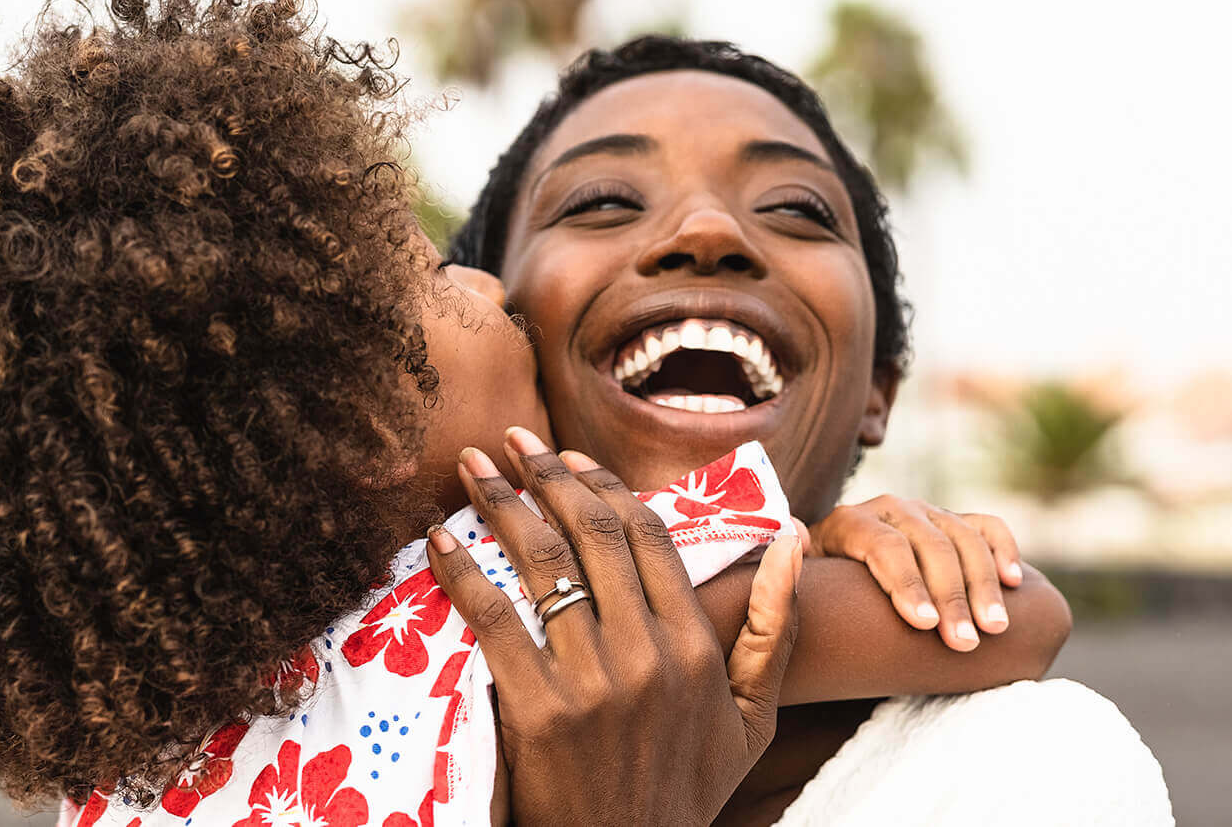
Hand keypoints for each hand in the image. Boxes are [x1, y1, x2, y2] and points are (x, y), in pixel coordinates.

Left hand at [424, 427, 803, 826]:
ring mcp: (592, 681)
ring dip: (502, 505)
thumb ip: (773, 628)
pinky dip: (464, 572)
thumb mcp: (753, 716)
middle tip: (513, 443)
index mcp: (695, 646)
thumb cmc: (686, 788)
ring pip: (545, 564)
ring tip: (473, 468)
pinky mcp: (538, 710)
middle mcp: (647, 653)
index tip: (570, 457)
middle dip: (548, 476)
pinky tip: (440, 541)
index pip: (649, 536)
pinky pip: (496, 620)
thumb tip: (791, 540)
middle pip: (594, 534)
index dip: (606, 485)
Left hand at [804, 496, 1021, 651]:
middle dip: (951, 596)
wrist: (840, 578)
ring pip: (963, 538)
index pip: (883, 546)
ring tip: (995, 629)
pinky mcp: (954, 521)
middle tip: (966, 642)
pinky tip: (1014, 583)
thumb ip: (791, 566)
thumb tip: (795, 539)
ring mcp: (927, 513)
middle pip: (929, 546)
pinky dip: (1005, 549)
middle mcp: (890, 510)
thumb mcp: (798, 583)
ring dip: (983, 584)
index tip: (923, 625)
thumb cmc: (820, 595)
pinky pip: (987, 527)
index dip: (905, 583)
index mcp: (848, 523)